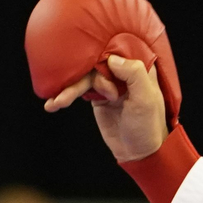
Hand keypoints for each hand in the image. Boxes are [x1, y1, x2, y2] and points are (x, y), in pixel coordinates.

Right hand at [44, 54, 168, 163]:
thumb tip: (111, 58)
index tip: (89, 67)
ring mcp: (108, 83)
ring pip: (84, 77)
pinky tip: (54, 103)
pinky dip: (66, 95)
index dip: (100, 55)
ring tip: (57, 102)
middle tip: (70, 95)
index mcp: (139, 67)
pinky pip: (79, 90)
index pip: (116, 49)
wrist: (138, 152)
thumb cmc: (148, 125)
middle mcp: (122, 72)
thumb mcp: (145, 99)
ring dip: (69, 89)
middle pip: (95, 63)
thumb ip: (133, 74)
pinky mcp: (97, 96)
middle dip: (80, 78)